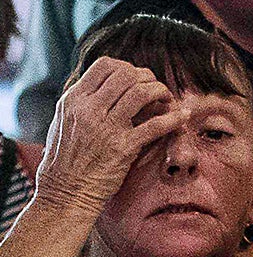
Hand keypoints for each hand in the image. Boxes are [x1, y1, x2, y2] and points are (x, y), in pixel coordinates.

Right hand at [34, 58, 185, 218]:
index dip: (128, 67)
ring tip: (168, 100)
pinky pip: (156, 125)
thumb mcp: (65, 121)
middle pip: (126, 74)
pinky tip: (183, 116)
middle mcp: (88, 109)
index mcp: (74, 99)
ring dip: (161, 92)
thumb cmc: (66, 158)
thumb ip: (83, 102)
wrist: (66, 190)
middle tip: (157, 89)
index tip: (138, 79)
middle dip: (148, 78)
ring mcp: (106, 127)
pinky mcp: (123, 147)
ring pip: (141, 93)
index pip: (105, 66)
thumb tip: (105, 87)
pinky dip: (174, 117)